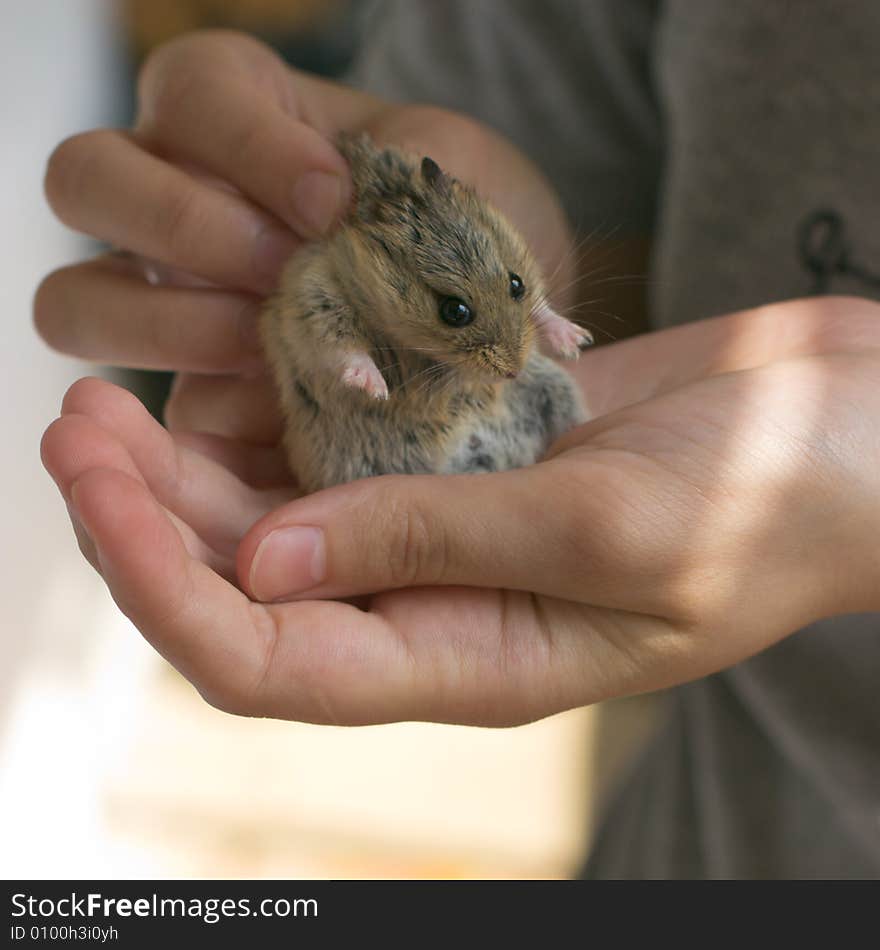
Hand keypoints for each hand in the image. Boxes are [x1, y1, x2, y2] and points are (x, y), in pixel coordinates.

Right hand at [34, 29, 572, 444]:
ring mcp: (166, 297)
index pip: (190, 96)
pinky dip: (225, 411)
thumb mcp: (438, 172)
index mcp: (228, 111)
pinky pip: (165, 403)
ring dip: (174, 326)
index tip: (333, 201)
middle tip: (282, 271)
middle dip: (182, 229)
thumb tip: (331, 236)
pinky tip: (298, 408)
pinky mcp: (195, 388)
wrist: (478, 306)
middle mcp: (172, 195)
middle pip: (85, 180)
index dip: (249, 146)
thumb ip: (389, 179)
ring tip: (274, 347)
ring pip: (77, 301)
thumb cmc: (450, 216)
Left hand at [40, 297, 879, 724]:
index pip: (269, 659)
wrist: (855, 431)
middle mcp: (444, 604)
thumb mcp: (611, 531)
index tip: (100, 485)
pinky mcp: (476, 456)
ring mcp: (455, 527)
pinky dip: (288, 415)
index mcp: (474, 656)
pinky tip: (242, 367)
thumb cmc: (775, 498)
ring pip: (285, 519)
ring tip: (122, 393)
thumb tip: (267, 564)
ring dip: (198, 464)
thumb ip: (440, 546)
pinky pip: (352, 448)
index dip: (164, 585)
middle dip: (150, 516)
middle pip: (252, 587)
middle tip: (80, 421)